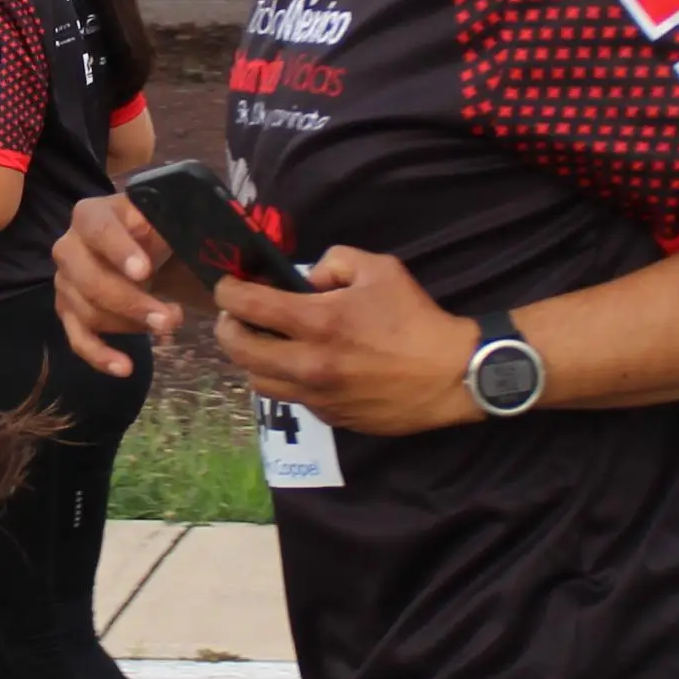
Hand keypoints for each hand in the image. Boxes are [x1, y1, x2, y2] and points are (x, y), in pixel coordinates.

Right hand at [54, 191, 189, 376]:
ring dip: (130, 327)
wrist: (140, 246)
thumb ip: (165, 220)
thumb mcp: (161, 216)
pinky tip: (124, 368)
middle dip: (131, 303)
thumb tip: (169, 232)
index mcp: (91, 216)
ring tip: (170, 325)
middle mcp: (68, 248)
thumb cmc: (152, 229)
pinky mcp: (69, 313)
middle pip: (89, 281)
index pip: (99, 230)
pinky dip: (100, 356)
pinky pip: (78, 339)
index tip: (145, 271)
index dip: (119, 250)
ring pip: (88, 313)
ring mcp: (65, 283)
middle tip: (171, 317)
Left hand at [211, 245, 481, 436]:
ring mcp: (316, 395)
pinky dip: (284, 377)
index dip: (228, 290)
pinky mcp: (329, 416)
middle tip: (237, 314)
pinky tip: (300, 363)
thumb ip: (334, 261)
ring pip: (256, 380)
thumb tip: (307, 277)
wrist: (451, 375)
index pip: (248, 305)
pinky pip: (290, 396)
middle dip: (228, 326)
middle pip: (238, 348)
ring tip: (264, 340)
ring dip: (251, 357)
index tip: (228, 284)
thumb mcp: (380, 269)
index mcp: (318, 322)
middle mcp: (308, 363)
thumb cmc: (416, 318)